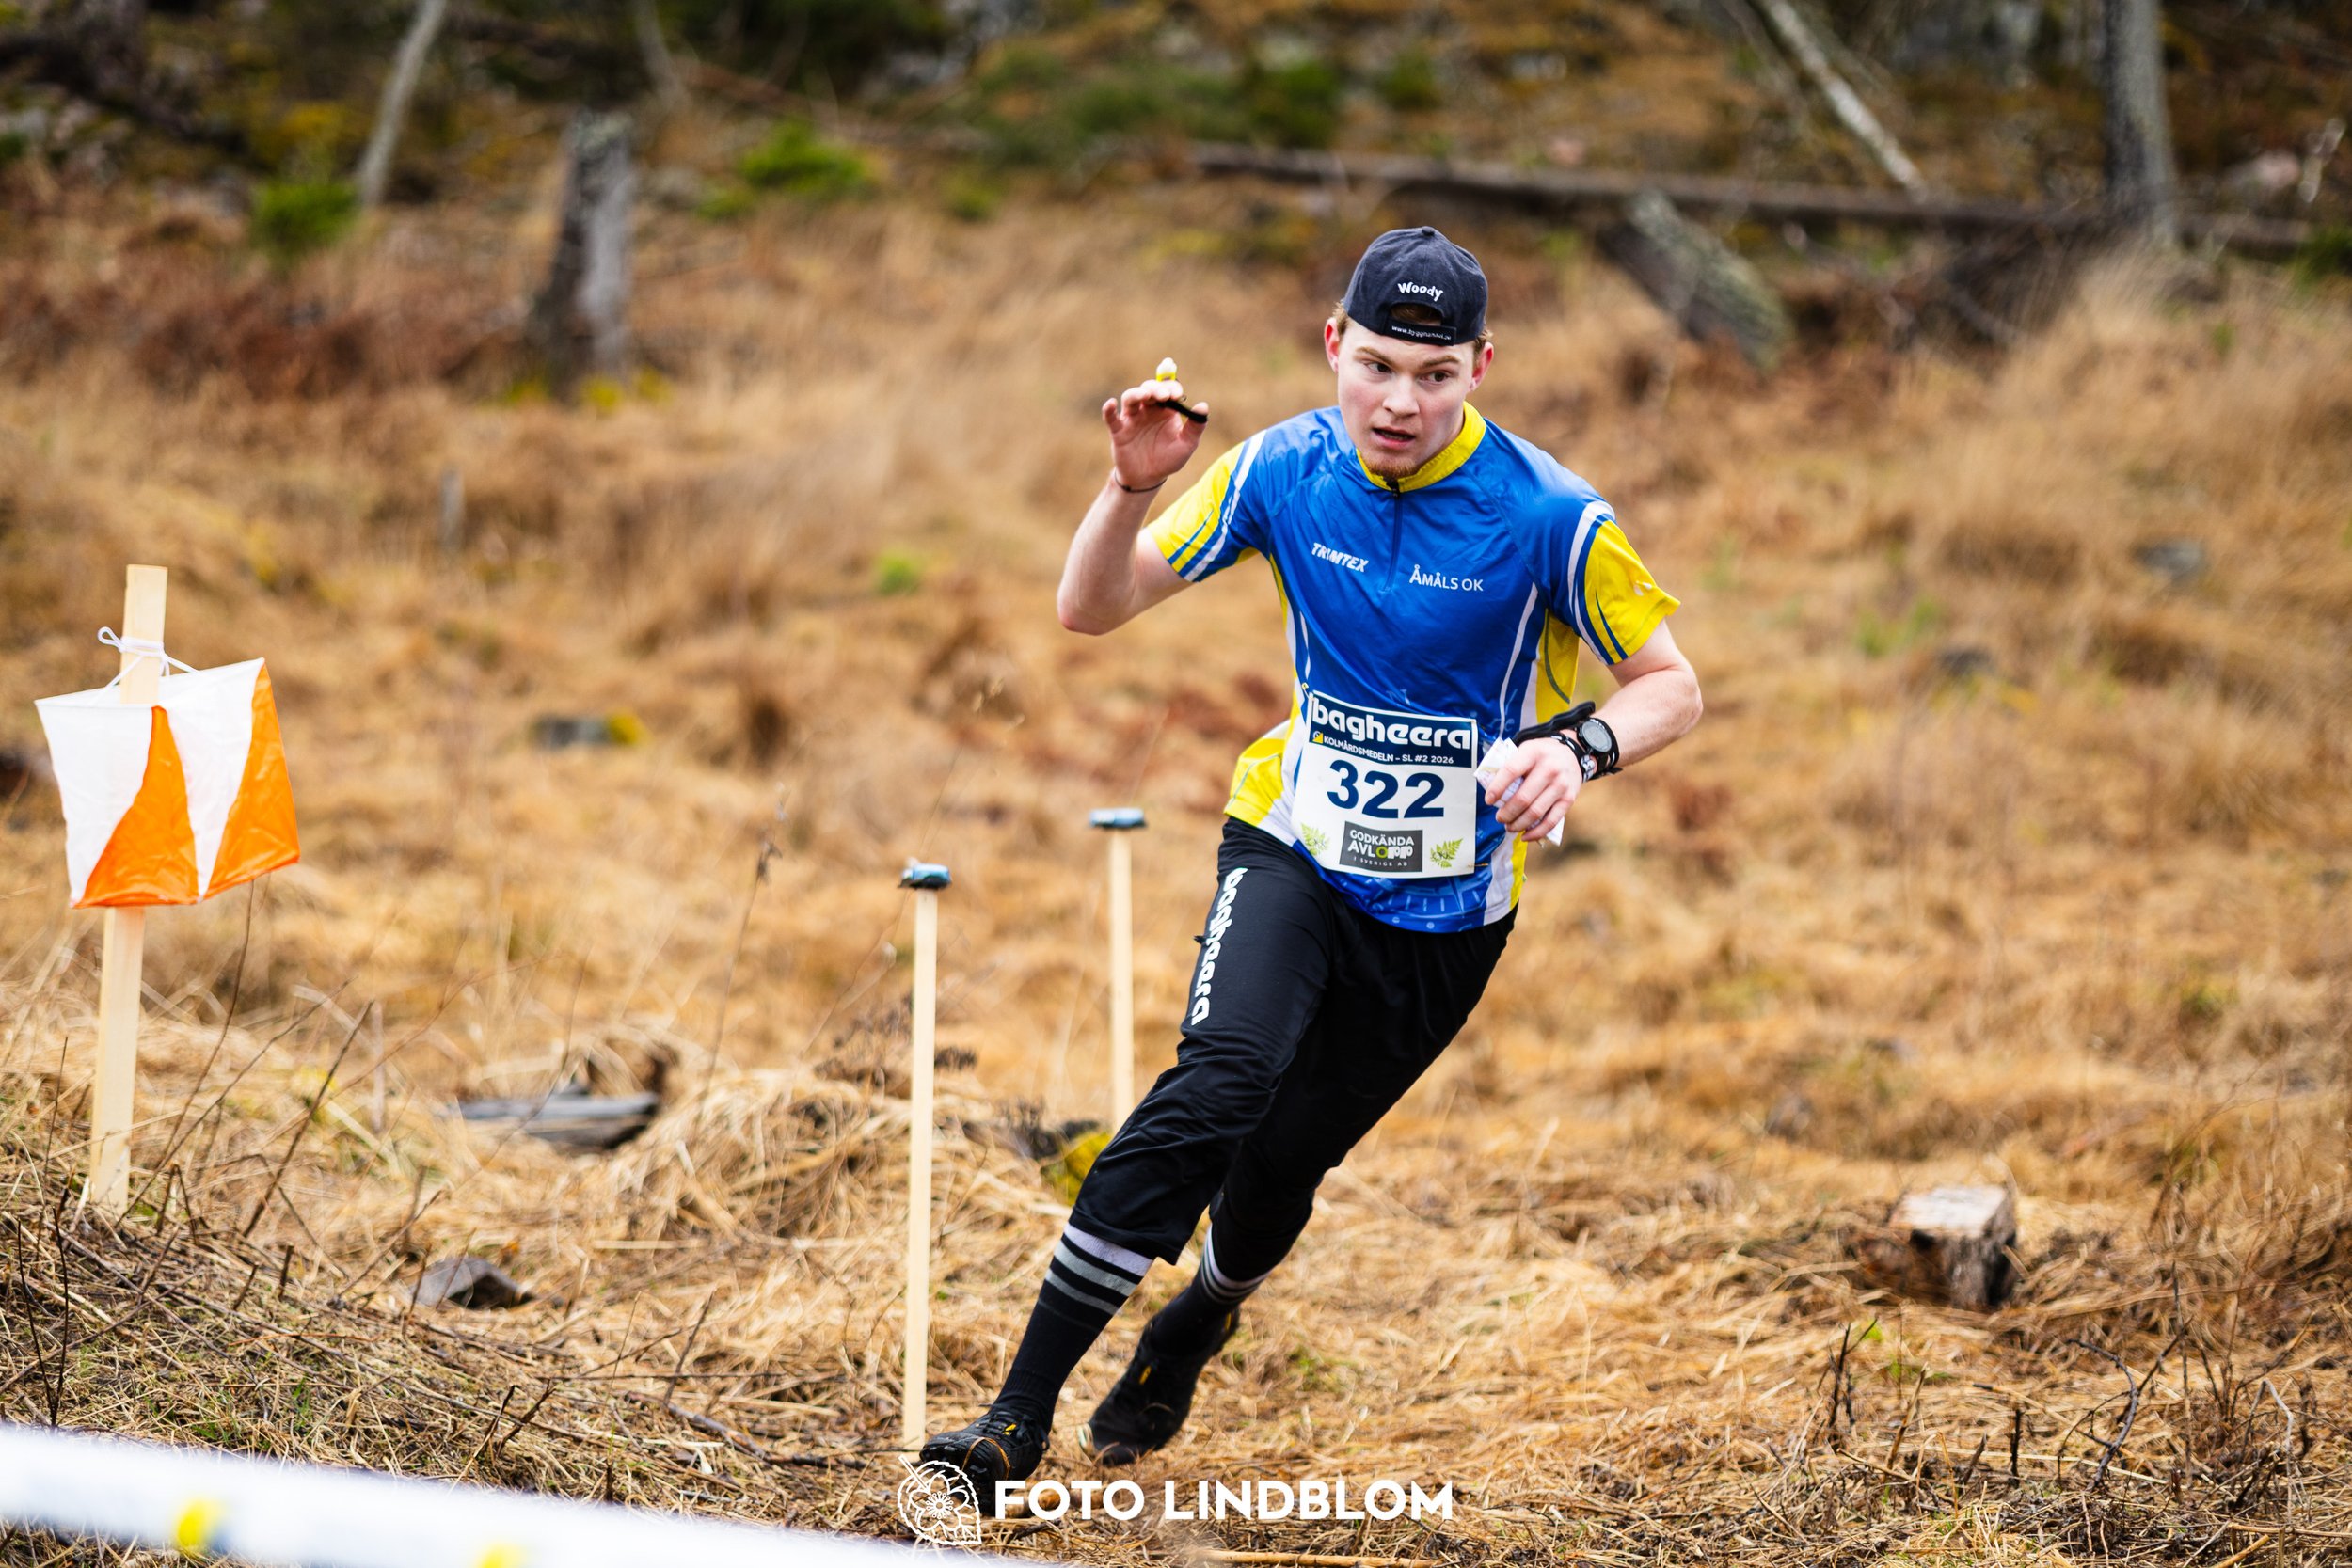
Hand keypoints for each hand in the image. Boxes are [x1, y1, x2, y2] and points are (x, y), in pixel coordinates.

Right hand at [1102, 374, 1208, 490]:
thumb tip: (1203, 406)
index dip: (1171, 387)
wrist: (1148, 478)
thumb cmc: (1168, 459)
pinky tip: (1111, 404)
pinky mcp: (1118, 431)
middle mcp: (1148, 409)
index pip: (1167, 389)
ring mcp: (1132, 418)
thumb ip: (1196, 427)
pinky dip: (1108, 410)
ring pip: (1130, 398)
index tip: (1176, 394)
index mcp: (1165, 409)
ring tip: (1145, 395)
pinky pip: (1111, 418)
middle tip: (1164, 395)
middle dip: (1156, 389)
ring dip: (1136, 393)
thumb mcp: (1187, 444)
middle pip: (1148, 389)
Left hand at [1483, 735, 1584, 840]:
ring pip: (1535, 812)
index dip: (1497, 788)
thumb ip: (1510, 766)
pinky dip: (1536, 832)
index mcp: (1533, 753)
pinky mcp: (1569, 799)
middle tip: (1499, 818)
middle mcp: (1550, 768)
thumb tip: (1491, 791)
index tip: (1488, 801)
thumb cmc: (1541, 756)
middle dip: (1507, 813)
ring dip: (1518, 824)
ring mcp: (1561, 785)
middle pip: (1523, 798)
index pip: (1511, 771)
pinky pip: (1551, 821)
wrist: (1571, 754)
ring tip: (1509, 826)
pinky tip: (1525, 835)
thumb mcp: (1526, 750)